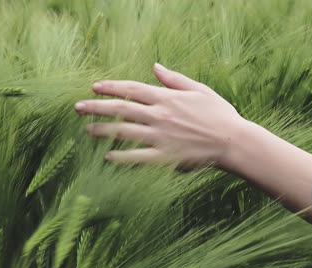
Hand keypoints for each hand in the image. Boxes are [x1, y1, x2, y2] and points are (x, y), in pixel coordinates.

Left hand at [75, 63, 247, 168]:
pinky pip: (137, 157)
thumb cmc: (220, 115)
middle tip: (78, 108)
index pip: (132, 89)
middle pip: (121, 109)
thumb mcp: (199, 90)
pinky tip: (107, 156)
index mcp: (167, 98)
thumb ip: (174, 79)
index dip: (111, 87)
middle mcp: (159, 116)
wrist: (233, 142)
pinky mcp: (165, 157)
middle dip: (96, 107)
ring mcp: (160, 137)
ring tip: (87, 130)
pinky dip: (121, 157)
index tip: (94, 87)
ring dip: (102, 131)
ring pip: (124, 132)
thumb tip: (155, 66)